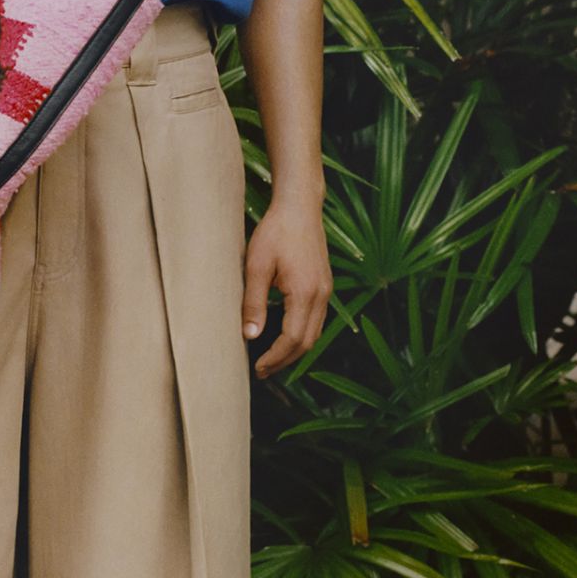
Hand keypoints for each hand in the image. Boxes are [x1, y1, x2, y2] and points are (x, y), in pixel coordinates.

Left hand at [242, 194, 331, 378]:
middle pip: (308, 342)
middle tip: (263, 371)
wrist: (300, 206)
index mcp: (305, 293)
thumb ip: (253, 302)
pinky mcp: (325, 283)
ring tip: (271, 358)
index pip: (293, 339)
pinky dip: (302, 333)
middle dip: (285, 360)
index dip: (276, 358)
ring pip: (315, 332)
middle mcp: (322, 295)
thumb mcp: (256, 265)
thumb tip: (250, 336)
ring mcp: (326, 289)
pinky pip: (317, 319)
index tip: (258, 369)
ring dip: (295, 349)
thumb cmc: (275, 231)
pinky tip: (285, 334)